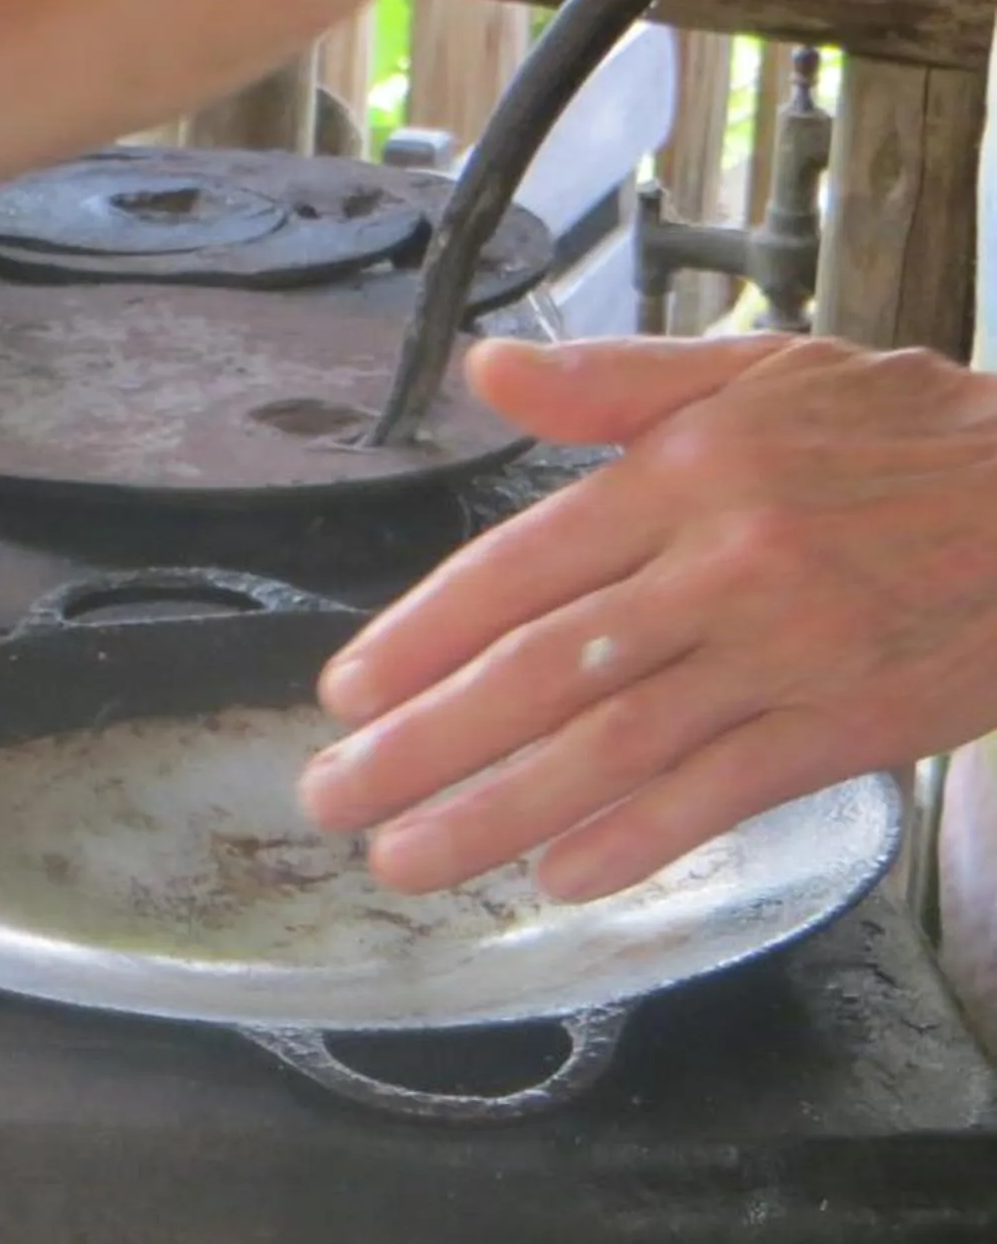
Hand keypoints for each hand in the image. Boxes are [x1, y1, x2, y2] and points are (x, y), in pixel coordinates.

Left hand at [298, 331, 996, 899]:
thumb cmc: (910, 438)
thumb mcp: (766, 374)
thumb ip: (614, 384)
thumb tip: (488, 369)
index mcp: (688, 475)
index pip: (517, 569)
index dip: (419, 639)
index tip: (345, 696)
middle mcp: (723, 562)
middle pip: (539, 671)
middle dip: (421, 746)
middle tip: (332, 798)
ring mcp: (785, 649)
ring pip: (610, 744)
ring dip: (495, 811)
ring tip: (405, 857)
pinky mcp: (848, 721)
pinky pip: (720, 790)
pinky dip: (635, 837)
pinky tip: (558, 874)